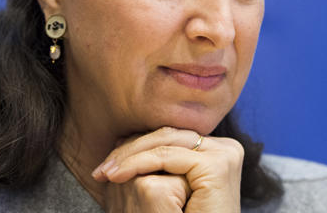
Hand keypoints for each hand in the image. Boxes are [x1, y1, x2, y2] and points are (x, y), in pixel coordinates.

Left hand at [93, 127, 244, 212]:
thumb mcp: (167, 189)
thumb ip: (155, 163)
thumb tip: (122, 137)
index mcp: (216, 150)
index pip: (171, 137)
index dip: (138, 147)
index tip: (108, 164)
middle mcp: (225, 148)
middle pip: (169, 136)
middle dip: (130, 150)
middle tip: (101, 169)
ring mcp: (224, 153)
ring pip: (166, 142)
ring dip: (129, 156)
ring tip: (105, 173)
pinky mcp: (218, 165)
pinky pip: (168, 156)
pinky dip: (137, 163)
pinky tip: (116, 175)